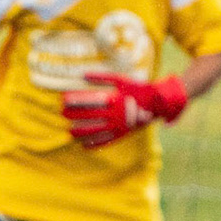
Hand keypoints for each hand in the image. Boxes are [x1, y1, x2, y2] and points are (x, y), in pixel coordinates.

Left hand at [63, 73, 188, 148]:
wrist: (158, 103)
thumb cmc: (139, 88)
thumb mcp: (121, 80)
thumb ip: (102, 77)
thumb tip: (82, 74)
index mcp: (116, 100)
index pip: (91, 101)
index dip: (76, 100)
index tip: (64, 100)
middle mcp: (116, 114)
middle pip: (91, 116)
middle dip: (75, 115)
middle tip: (62, 114)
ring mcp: (120, 125)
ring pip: (97, 131)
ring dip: (82, 132)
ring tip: (70, 133)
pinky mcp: (124, 133)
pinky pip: (107, 140)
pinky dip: (95, 144)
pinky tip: (84, 145)